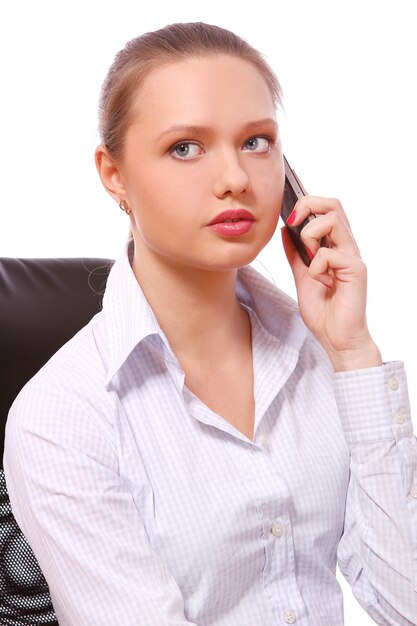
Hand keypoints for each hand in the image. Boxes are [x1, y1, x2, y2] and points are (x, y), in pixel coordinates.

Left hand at [281, 196, 381, 371]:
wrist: (336, 338)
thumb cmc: (324, 311)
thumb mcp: (302, 277)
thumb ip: (295, 254)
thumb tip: (285, 230)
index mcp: (335, 245)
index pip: (327, 209)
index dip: (308, 200)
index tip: (286, 210)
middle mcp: (347, 246)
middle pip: (333, 204)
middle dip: (307, 205)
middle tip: (292, 222)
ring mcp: (353, 256)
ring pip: (332, 219)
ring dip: (310, 235)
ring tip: (309, 259)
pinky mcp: (356, 270)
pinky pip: (328, 254)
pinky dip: (316, 267)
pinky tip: (322, 283)